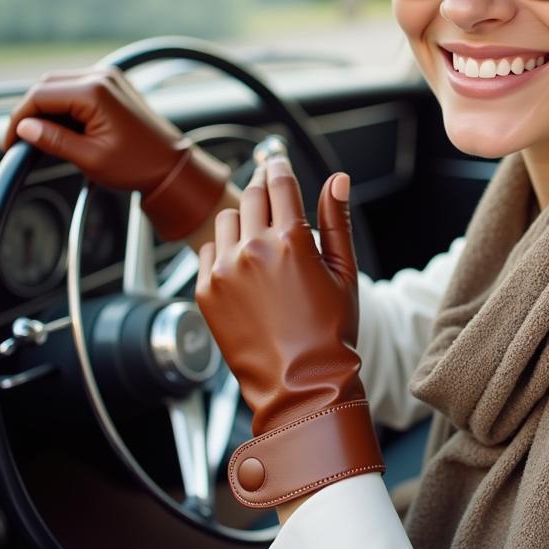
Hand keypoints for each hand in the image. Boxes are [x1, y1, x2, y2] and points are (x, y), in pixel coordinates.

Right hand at [2, 67, 228, 240]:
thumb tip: (25, 129)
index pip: (39, 96)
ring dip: (48, 110)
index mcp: (95, 91)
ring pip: (60, 86)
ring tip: (48, 140)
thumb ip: (54, 141)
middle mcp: (102, 77)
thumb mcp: (90, 158)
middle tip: (25, 142)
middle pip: (47, 86)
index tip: (12, 143)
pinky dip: (65, 107)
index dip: (19, 120)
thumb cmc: (139, 164)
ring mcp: (110, 79)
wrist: (172, 165)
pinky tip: (66, 130)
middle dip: (31, 113)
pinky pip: (77, 89)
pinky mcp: (114, 86)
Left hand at [195, 156, 382, 508]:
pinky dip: (223, 250)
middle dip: (262, 189)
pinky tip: (243, 267)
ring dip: (243, 220)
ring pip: (226, 220)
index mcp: (291, 240)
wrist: (299, 385)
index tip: (277, 162)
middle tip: (271, 195)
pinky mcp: (204, 291)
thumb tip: (338, 179)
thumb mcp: (344, 272)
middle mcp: (253, 249)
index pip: (279, 184)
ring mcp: (224, 270)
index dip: (279, 168)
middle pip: (251, 195)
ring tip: (260, 241)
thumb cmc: (329, 332)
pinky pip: (207, 251)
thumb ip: (335, 220)